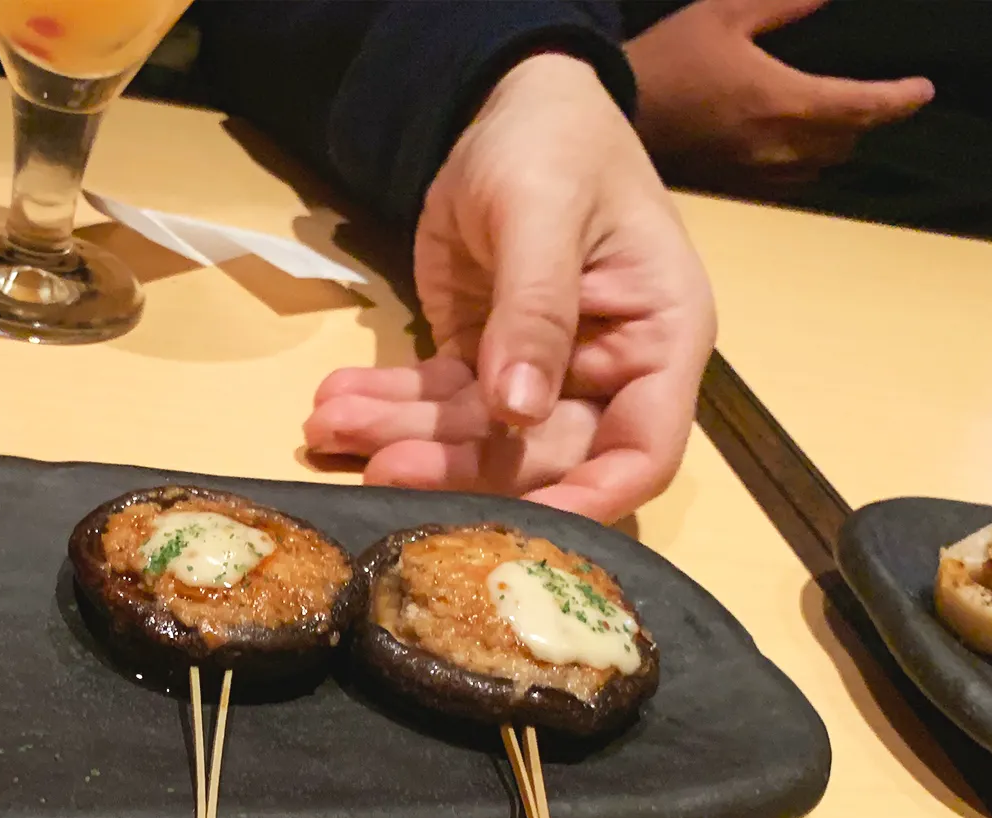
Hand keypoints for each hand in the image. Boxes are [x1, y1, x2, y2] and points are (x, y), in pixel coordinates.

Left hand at [304, 53, 715, 521]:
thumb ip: (536, 310)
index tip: (521, 537)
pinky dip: (384, 408)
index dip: (588, 502)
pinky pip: (435, 405)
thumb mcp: (544, 212)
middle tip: (379, 465)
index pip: (642, 451)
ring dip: (401, 437)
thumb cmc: (555, 144)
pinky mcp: (483, 367)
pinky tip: (334, 405)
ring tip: (331, 425)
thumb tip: (519, 410)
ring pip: (474, 438)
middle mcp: (607, 373)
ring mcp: (542, 377)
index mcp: (660, 339)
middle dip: (455, 464)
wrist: (509, 106)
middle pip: (539, 456)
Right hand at [625, 0, 933, 189]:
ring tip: (837, 122)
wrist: (613, 112)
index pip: (862, 107)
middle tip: (876, 99)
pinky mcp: (736, 186)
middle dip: (866, 119)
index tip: (922, 90)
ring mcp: (756, 173)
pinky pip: (790, 184)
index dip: (900, 99)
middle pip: (847, 140)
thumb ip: (786, 1)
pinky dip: (805, 164)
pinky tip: (796, 148)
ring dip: (836, 144)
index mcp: (784, 101)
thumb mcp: (725, 13)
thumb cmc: (668, 59)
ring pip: (821, 165)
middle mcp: (777, 146)